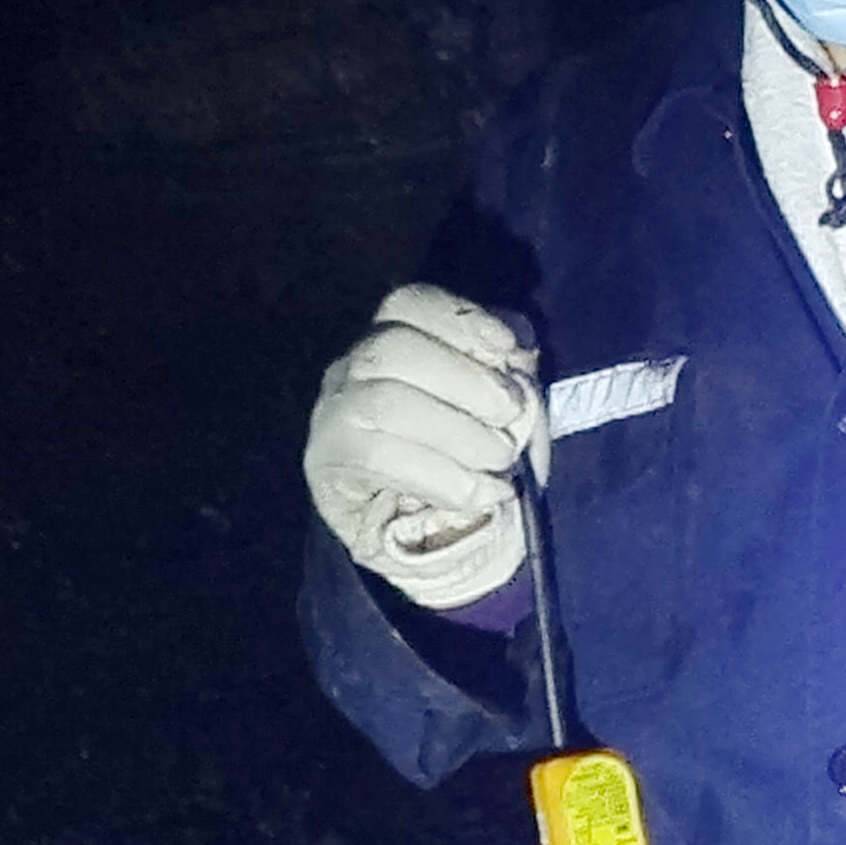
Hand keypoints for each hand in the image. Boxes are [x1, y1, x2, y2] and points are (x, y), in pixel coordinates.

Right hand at [302, 286, 540, 610]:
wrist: (429, 540)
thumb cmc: (468, 462)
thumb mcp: (497, 413)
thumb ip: (506, 378)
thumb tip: (520, 357)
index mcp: (393, 341)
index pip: (409, 304)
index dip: (459, 317)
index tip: (509, 347)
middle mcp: (351, 368)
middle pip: (392, 346)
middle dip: (465, 378)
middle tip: (512, 414)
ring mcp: (331, 413)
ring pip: (385, 402)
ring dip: (457, 432)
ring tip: (500, 459)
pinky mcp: (325, 463)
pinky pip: (379, 458)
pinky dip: (443, 477)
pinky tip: (481, 493)